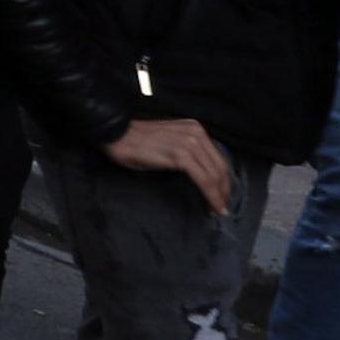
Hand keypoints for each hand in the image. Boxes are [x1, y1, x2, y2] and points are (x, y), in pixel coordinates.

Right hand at [104, 114, 233, 213]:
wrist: (114, 134)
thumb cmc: (134, 142)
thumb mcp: (166, 142)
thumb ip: (185, 152)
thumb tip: (198, 173)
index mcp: (194, 129)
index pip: (217, 158)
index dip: (222, 179)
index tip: (221, 194)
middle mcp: (196, 133)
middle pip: (220, 167)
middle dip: (224, 190)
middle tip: (222, 207)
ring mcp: (189, 143)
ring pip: (214, 175)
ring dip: (219, 195)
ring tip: (217, 210)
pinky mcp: (181, 155)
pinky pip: (204, 179)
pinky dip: (211, 195)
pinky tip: (211, 205)